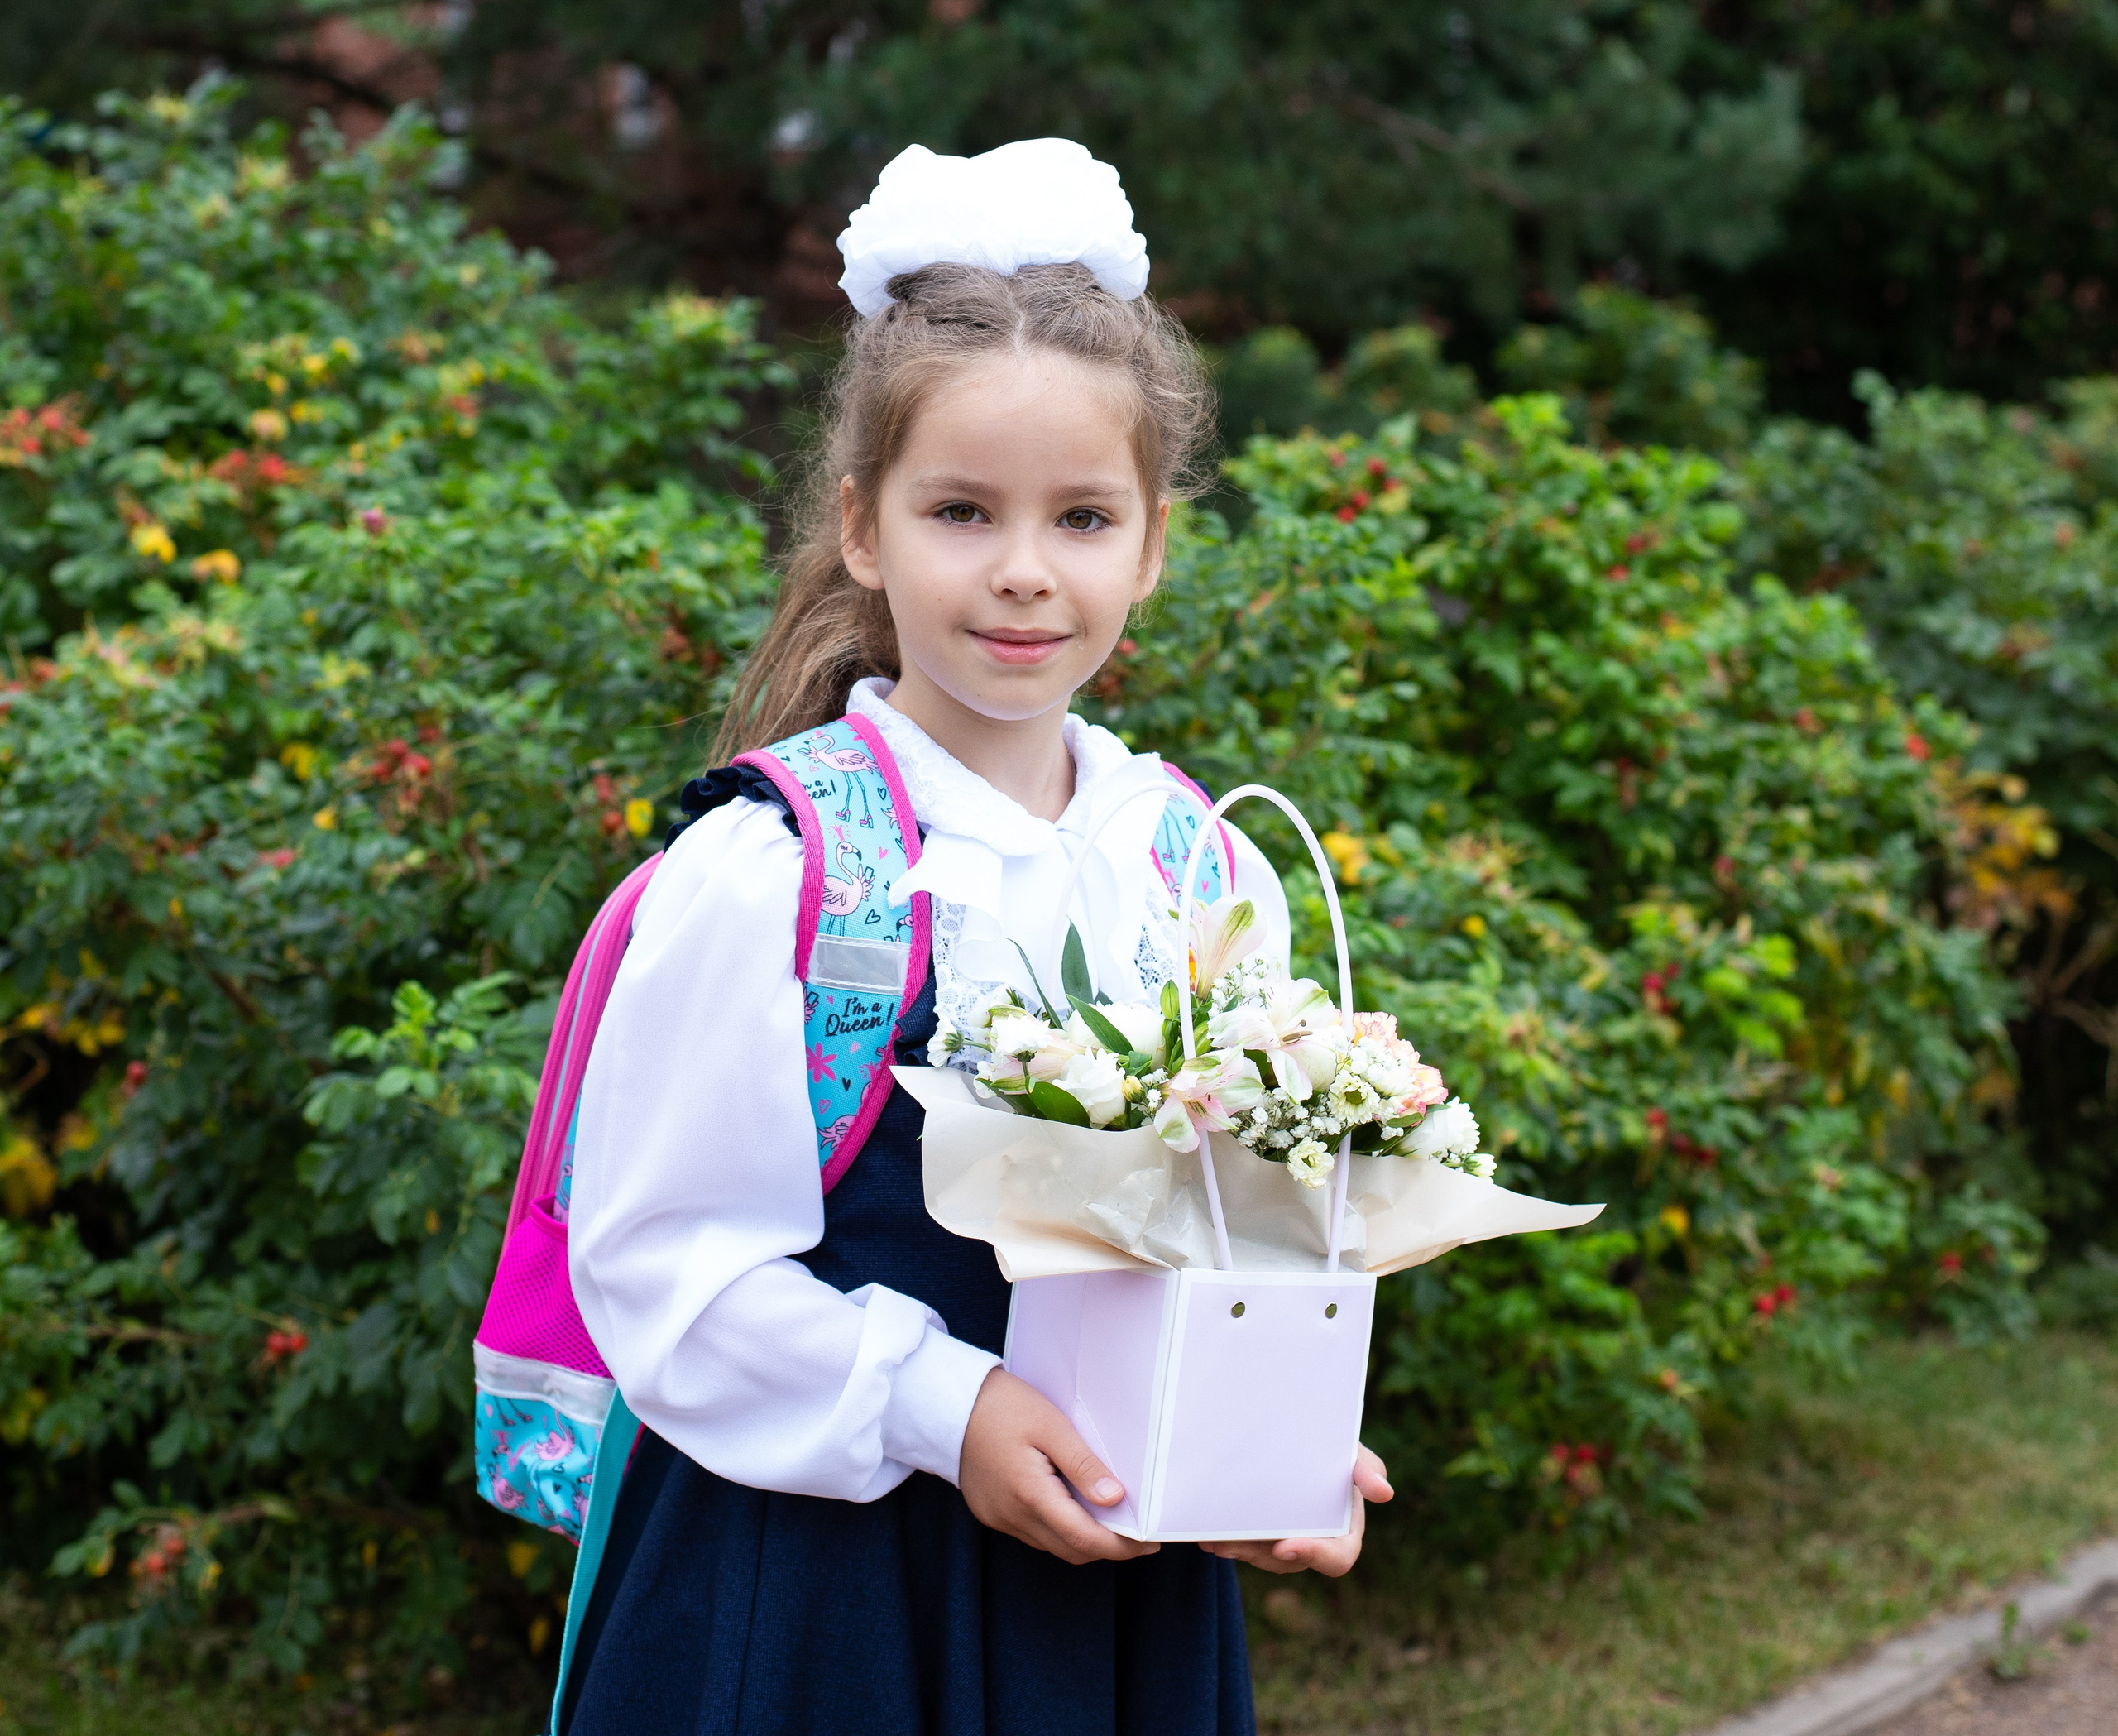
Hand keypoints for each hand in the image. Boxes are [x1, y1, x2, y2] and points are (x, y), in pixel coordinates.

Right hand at [958, 1368, 1160, 1564]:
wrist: (948, 1402)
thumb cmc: (1000, 1406)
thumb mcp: (1050, 1425)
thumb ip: (1083, 1465)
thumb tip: (1115, 1498)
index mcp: (1029, 1494)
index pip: (1084, 1538)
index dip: (1121, 1546)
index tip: (1149, 1542)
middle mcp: (1012, 1516)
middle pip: (1071, 1550)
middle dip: (1108, 1548)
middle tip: (1138, 1533)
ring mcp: (999, 1518)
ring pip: (1052, 1545)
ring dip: (1083, 1540)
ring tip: (1112, 1520)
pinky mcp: (991, 1513)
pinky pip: (1034, 1533)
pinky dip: (1060, 1529)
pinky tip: (1074, 1508)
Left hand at [1197, 1445, 1391, 1576]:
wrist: (1297, 1439)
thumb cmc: (1334, 1449)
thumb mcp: (1352, 1453)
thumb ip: (1367, 1469)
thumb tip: (1385, 1493)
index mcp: (1344, 1532)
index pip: (1337, 1559)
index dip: (1313, 1555)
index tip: (1285, 1544)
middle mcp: (1314, 1543)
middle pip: (1287, 1561)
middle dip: (1257, 1555)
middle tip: (1229, 1544)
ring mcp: (1284, 1542)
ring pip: (1259, 1557)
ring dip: (1234, 1549)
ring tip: (1209, 1536)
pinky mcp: (1258, 1536)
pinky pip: (1240, 1546)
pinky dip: (1222, 1540)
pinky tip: (1202, 1532)